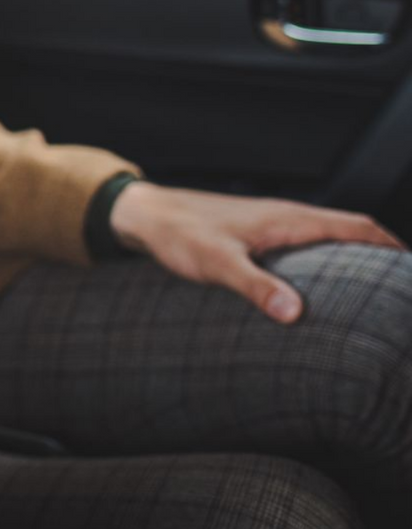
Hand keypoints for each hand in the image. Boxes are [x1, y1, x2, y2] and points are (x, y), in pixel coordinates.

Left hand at [110, 181, 404, 323]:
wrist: (144, 215)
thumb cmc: (178, 234)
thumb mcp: (217, 264)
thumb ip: (256, 287)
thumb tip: (296, 314)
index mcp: (289, 218)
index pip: (359, 227)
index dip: (392, 247)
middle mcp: (288, 216)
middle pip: (351, 232)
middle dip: (382, 256)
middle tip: (402, 291)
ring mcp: (273, 224)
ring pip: (328, 239)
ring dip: (355, 259)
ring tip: (375, 293)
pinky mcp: (257, 235)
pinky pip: (306, 246)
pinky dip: (326, 262)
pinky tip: (322, 287)